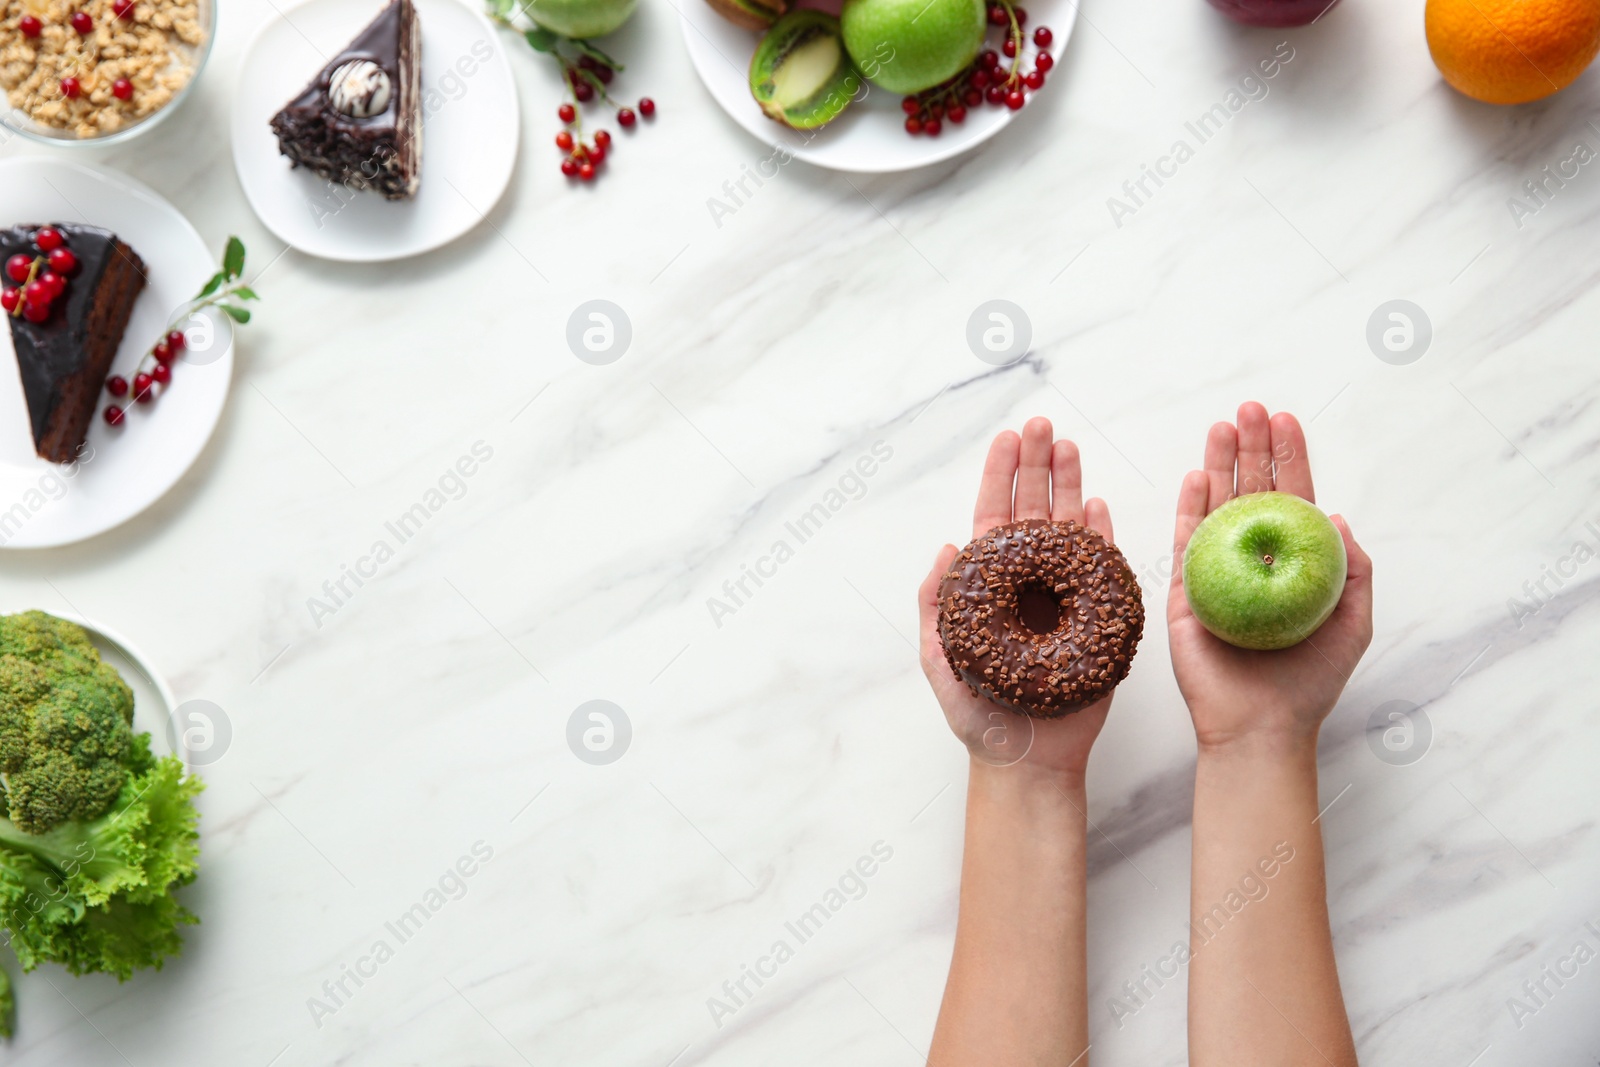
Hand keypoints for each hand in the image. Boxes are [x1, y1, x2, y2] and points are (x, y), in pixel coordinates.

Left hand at [918, 417, 1118, 777]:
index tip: (1008, 438)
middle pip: (1033, 511)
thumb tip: (946, 548)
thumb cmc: (978, 717)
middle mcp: (1027, 583)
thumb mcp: (941, 660)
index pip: (994, 518)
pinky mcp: (1096, 618)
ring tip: (1072, 446)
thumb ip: (936, 606)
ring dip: (1070, 487)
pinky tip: (1098, 504)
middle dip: (1038, 466)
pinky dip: (1100, 536)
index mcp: (989, 587)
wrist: (1027, 762)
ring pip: (1068, 529)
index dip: (1000, 477)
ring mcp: (1063, 597)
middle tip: (1044, 425)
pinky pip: (1101, 569)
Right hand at [1167, 402, 1372, 752]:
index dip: (1290, 458)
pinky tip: (1197, 475)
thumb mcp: (1352, 623)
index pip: (1292, 498)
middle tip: (1251, 408)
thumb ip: (1353, 571)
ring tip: (1222, 425)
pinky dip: (1191, 506)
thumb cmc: (1310, 682)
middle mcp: (1254, 560)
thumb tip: (1339, 517)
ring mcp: (1217, 572)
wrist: (1261, 725)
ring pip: (1216, 505)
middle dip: (1252, 446)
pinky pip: (1186, 541)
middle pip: (1252, 490)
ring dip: (1220, 463)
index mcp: (1293, 564)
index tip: (1287, 419)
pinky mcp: (1185, 592)